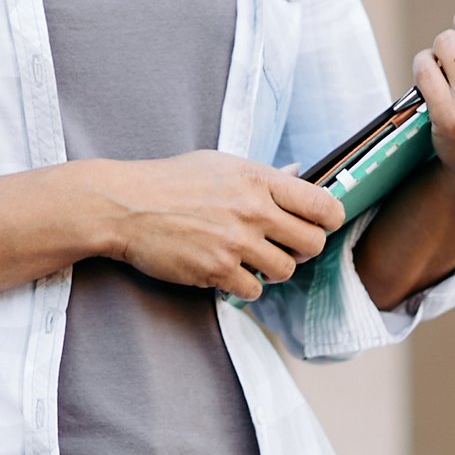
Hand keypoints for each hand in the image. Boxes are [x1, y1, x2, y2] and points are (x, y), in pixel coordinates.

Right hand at [86, 153, 346, 301]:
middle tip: (283, 246)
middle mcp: (253, 210)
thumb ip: (264, 176)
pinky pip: (253, 290)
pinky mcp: (216, 270)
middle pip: (312, 244)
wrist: (125, 206)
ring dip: (272, 269)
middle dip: (302, 249)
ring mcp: (235, 242)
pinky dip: (244, 285)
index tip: (318, 225)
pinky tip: (227, 269)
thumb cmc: (171, 181)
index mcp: (258, 179)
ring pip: (285, 271)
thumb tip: (298, 174)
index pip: (323, 205)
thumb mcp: (221, 165)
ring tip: (250, 258)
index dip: (329, 220)